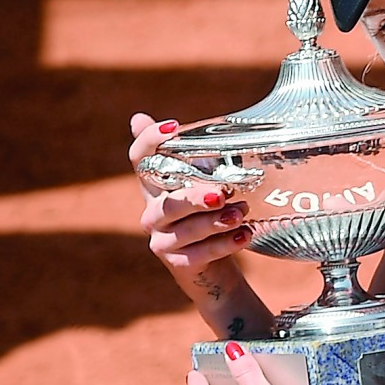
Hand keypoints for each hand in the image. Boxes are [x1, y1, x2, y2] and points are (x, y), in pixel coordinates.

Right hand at [129, 112, 251, 274]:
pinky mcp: (177, 264)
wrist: (214, 268)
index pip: (140, 159)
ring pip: (186, 230)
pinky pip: (200, 254)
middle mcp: (152, 213)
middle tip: (222, 193)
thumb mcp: (201, 184)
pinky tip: (244, 235)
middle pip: (168, 202)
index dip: (150, 140)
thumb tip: (165, 116)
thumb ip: (192, 155)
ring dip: (216, 221)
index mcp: (155, 187)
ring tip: (241, 214)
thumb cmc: (207, 218)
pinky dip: (225, 244)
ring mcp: (162, 240)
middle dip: (196, 198)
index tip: (174, 126)